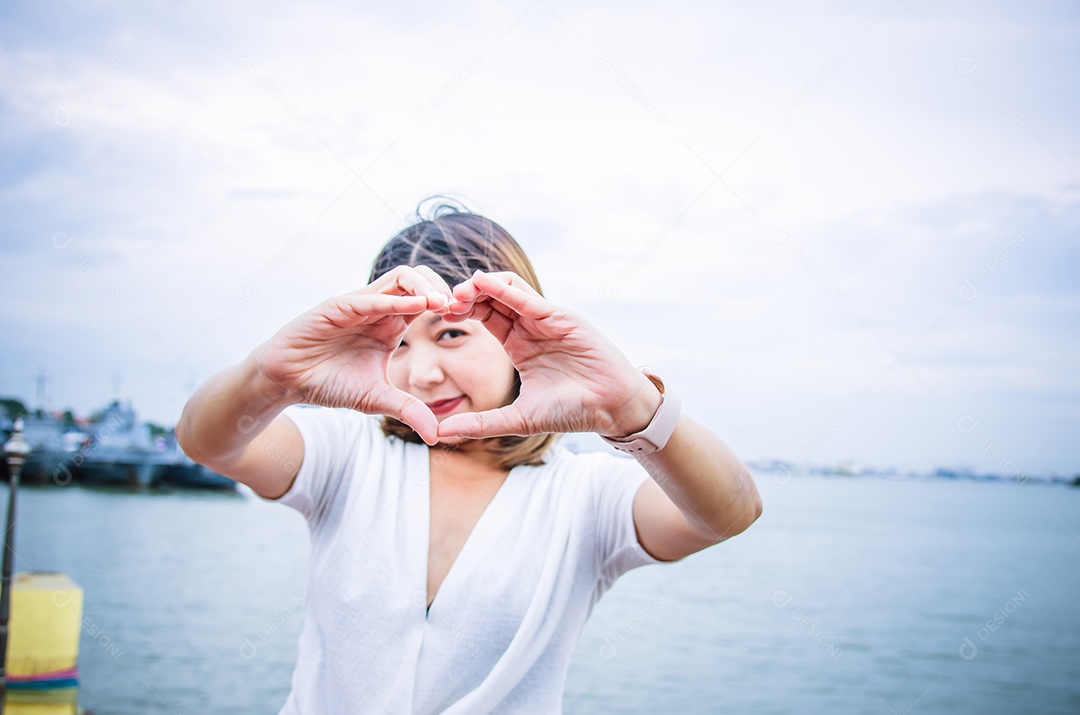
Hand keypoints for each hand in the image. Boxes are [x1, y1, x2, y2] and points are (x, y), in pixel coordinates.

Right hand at [251, 266, 451, 444]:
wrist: (287, 381)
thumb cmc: (329, 383)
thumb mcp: (377, 399)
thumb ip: (408, 411)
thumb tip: (438, 437)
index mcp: (392, 322)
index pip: (429, 298)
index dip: (450, 304)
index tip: (470, 320)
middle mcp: (379, 307)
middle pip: (420, 277)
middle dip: (444, 287)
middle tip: (463, 309)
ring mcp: (359, 303)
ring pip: (400, 277)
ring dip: (426, 286)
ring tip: (445, 305)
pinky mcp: (337, 305)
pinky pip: (371, 296)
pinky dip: (396, 300)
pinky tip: (418, 307)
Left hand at [435, 270, 662, 439]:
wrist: (611, 409)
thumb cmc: (572, 411)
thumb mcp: (518, 419)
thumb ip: (481, 423)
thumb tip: (441, 433)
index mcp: (519, 344)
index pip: (485, 316)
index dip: (461, 312)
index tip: (438, 318)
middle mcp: (531, 326)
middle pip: (492, 298)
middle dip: (466, 295)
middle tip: (442, 302)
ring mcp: (547, 319)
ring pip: (508, 288)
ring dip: (481, 287)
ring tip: (459, 292)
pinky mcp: (562, 317)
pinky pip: (528, 297)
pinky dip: (504, 289)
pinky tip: (483, 284)